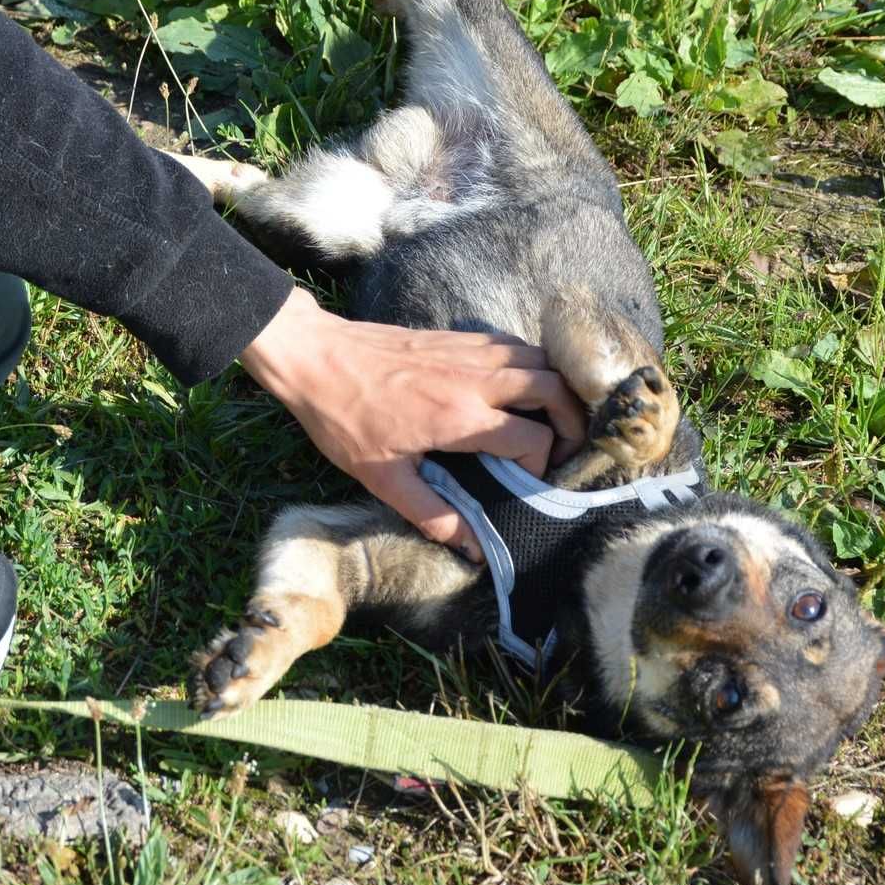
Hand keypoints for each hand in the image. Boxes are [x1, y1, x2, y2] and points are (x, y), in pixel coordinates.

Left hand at [239, 288, 587, 560]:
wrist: (312, 357)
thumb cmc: (342, 419)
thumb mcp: (382, 479)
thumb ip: (433, 514)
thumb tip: (474, 548)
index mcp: (458, 417)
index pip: (532, 436)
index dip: (541, 462)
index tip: (525, 478)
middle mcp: (473, 378)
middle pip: (554, 386)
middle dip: (573, 418)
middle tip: (565, 444)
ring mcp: (467, 350)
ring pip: (540, 358)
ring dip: (556, 387)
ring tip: (548, 417)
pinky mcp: (456, 335)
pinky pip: (512, 343)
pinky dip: (529, 363)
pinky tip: (514, 387)